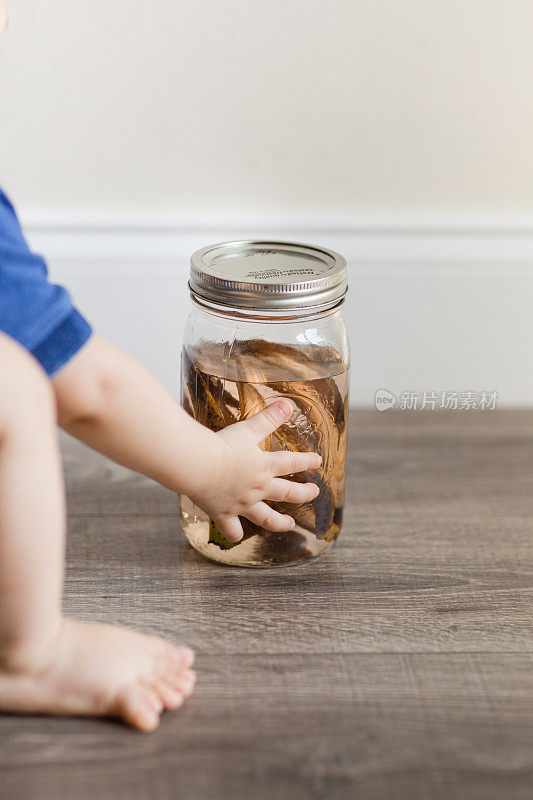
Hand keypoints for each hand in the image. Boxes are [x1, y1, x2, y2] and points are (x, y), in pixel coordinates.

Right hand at [189, 399, 321, 541]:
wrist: (199, 465)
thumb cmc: (222, 445)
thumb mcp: (248, 429)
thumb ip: (269, 418)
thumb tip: (287, 405)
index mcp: (265, 467)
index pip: (292, 463)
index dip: (307, 461)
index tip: (318, 461)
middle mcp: (258, 489)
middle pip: (287, 493)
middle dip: (303, 493)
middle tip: (314, 493)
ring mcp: (242, 504)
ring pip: (267, 518)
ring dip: (280, 523)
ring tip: (289, 525)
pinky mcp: (224, 514)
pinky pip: (233, 530)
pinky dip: (235, 533)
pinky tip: (238, 534)